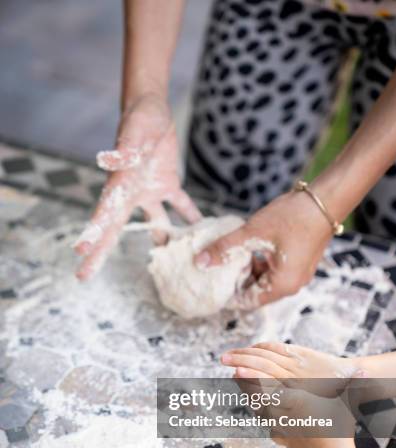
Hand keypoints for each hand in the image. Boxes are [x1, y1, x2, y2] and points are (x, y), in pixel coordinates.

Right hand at [74, 93, 200, 279]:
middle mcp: (130, 195)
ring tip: (165, 268)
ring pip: (152, 225)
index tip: (81, 255)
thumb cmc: (139, 119)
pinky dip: (190, 219)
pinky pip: (179, 207)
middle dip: (101, 253)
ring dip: (159, 244)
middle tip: (83, 276)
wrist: (151, 109)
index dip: (92, 235)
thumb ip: (125, 149)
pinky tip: (200, 234)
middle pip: (115, 229)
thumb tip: (109, 159)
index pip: (103, 215)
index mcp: (119, 185)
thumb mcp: (133, 134)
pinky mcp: (167, 184)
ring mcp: (148, 192)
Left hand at [195, 191, 331, 307]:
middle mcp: (292, 285)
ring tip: (228, 256)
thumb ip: (225, 249)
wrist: (325, 199)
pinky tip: (246, 248)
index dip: (227, 295)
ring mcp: (297, 275)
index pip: (248, 301)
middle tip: (215, 269)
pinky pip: (273, 271)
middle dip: (235, 282)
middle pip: (256, 293)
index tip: (209, 285)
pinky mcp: (298, 263)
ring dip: (246, 271)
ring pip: (264, 281)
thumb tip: (200, 262)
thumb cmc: (293, 216)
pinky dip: (258, 263)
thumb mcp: (253, 232)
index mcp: (282, 285)